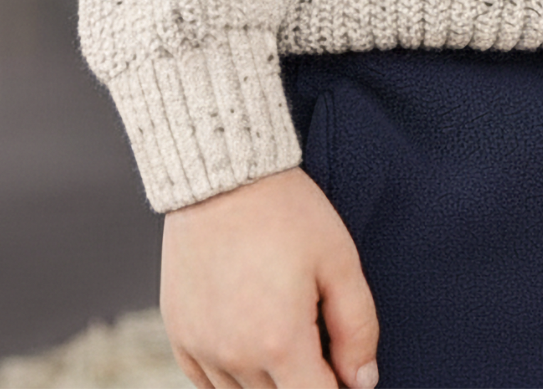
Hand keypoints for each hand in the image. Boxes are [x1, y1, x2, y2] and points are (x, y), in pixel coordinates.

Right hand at [161, 165, 380, 388]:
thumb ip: (357, 328)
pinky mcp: (179, 335)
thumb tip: (363, 382)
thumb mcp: (339, 260)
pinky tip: (251, 341)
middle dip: (306, 381)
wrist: (223, 175)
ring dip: (270, 381)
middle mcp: (235, 357)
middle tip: (317, 340)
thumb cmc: (286, 211)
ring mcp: (202, 349)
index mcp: (280, 342)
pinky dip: (233, 376)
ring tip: (284, 331)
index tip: (344, 368)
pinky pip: (208, 384)